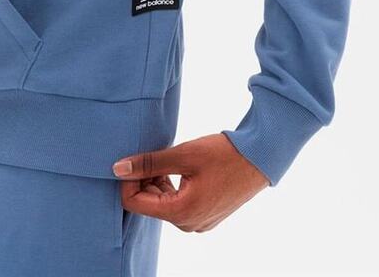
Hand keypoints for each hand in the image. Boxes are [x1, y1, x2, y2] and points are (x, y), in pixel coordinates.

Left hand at [113, 133, 268, 232]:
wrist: (260, 158)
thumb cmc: (223, 154)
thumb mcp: (183, 155)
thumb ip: (149, 163)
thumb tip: (117, 168)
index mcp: (180, 213)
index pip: (133, 203)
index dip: (128, 180)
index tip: (136, 159)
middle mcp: (187, 224)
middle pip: (147, 204)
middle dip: (143, 179)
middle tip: (153, 154)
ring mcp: (198, 222)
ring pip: (161, 203)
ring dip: (156, 181)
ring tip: (167, 159)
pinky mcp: (205, 215)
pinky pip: (176, 204)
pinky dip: (170, 186)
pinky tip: (178, 168)